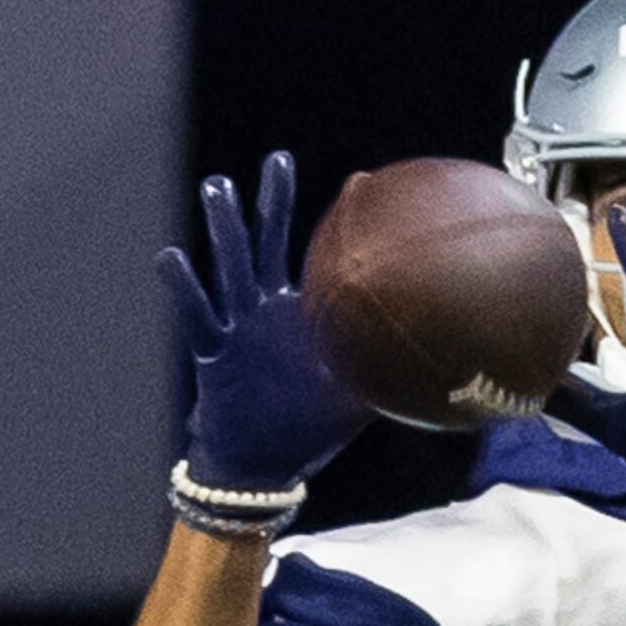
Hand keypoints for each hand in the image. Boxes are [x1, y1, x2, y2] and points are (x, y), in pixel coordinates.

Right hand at [157, 151, 369, 492]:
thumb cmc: (309, 429)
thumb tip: (455, 372)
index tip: (353, 182)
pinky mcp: (212, 354)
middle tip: (279, 159)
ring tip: (219, 187)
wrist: (262, 465)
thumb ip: (394, 374)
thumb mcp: (360, 398)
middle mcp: (265, 311)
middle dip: (271, 204)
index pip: (315, 257)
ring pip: (229, 269)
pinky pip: (196, 316)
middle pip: (268, 246)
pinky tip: (171, 256)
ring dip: (225, 230)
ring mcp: (237, 328)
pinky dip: (184, 288)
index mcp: (302, 316)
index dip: (335, 228)